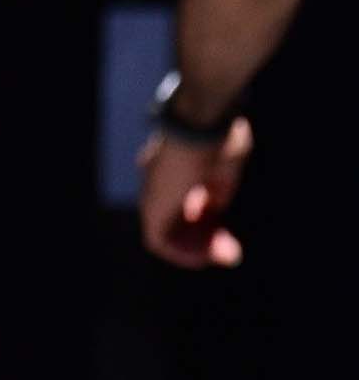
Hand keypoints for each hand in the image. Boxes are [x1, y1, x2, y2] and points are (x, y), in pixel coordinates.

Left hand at [138, 120, 251, 267]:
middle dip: (206, 237)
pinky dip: (180, 252)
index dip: (210, 217)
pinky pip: (159, 241)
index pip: (189, 199)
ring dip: (196, 248)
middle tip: (231, 253)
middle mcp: (160, 180)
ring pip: (170, 232)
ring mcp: (153, 194)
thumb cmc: (218, 135)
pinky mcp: (150, 207)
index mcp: (177, 165)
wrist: (202, 122)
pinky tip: (203, 258)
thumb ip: (219, 188)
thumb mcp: (227, 162)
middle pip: (180, 218)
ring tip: (221, 257)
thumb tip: (215, 209)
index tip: (228, 230)